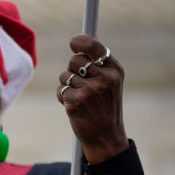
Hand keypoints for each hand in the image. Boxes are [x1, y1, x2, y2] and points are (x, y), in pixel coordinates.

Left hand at [56, 35, 127, 163]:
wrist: (105, 135)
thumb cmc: (105, 105)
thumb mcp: (111, 82)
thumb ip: (100, 63)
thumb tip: (85, 40)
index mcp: (114, 70)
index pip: (94, 47)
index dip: (80, 41)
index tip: (73, 42)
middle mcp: (104, 78)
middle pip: (74, 60)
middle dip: (73, 69)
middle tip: (81, 83)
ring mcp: (90, 90)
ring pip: (64, 75)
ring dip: (67, 85)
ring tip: (80, 97)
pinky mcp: (75, 102)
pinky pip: (60, 90)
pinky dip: (63, 97)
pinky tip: (74, 106)